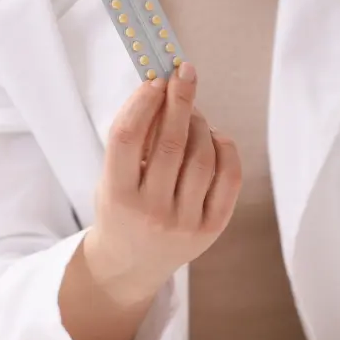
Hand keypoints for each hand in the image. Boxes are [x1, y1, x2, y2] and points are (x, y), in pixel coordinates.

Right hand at [85, 63, 242, 302]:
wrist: (131, 265)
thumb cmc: (121, 209)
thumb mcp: (111, 178)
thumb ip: (132, 141)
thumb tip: (164, 88)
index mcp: (117, 196)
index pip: (127, 138)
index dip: (142, 103)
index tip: (155, 80)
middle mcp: (150, 212)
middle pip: (170, 143)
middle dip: (180, 101)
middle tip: (184, 74)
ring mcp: (183, 223)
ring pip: (201, 156)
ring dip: (200, 123)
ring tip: (193, 113)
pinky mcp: (211, 229)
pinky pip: (228, 177)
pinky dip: (225, 149)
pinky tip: (215, 138)